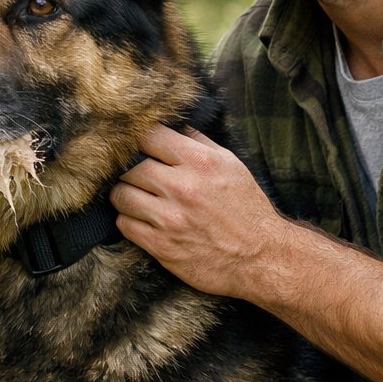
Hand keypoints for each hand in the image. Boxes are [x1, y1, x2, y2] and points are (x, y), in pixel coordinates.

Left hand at [111, 123, 288, 300]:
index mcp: (199, 162)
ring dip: (124, 194)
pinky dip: (129, 220)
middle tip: (132, 173)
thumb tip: (171, 124)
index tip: (133, 144)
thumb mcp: (230, 164)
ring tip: (136, 196)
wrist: (262, 257)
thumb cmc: (246, 208)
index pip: (147, 136)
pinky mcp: (162, 247)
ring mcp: (170, 219)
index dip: (135, 138)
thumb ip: (198, 141)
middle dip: (126, 168)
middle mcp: (183, 188)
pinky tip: (142, 219)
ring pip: (120, 196)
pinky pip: (124, 225)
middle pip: (128, 166)